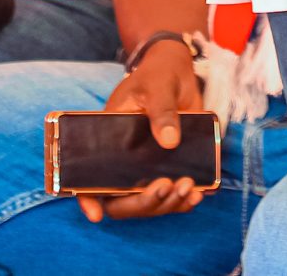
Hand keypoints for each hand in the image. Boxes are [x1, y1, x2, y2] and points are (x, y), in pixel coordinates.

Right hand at [78, 46, 209, 222]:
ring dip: (167, 204)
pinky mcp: (169, 167)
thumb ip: (162, 110)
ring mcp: (146, 167)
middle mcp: (123, 160)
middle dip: (143, 202)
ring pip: (148, 203)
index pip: (88, 177)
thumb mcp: (157, 86)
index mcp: (108, 141)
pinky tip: (198, 193)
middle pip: (121, 199)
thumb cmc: (157, 76)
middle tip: (166, 186)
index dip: (88, 199)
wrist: (177, 73)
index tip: (97, 215)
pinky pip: (171, 196)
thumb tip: (170, 141)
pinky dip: (184, 201)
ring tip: (189, 187)